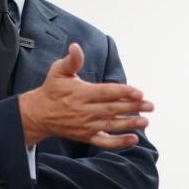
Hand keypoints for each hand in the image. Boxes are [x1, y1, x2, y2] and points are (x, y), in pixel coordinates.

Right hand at [17, 43, 152, 149]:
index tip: (139, 92)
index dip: (124, 92)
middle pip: (112, 109)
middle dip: (133, 107)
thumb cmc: (52, 90)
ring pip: (111, 125)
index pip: (106, 93)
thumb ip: (71, 61)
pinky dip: (119, 142)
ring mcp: (86, 125)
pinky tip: (133, 138)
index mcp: (81, 93)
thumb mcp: (58, 72)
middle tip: (150, 105)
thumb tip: (75, 47)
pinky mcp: (86, 136)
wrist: (39, 115)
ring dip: (130, 124)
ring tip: (146, 121)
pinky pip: (104, 142)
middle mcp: (84, 110)